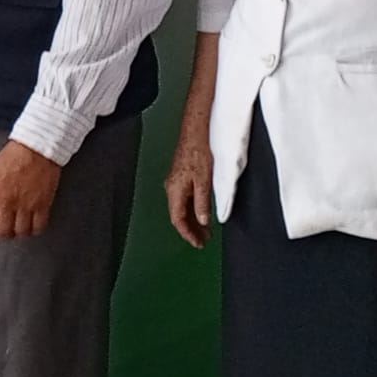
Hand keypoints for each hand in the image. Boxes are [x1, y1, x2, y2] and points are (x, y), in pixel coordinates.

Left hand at [0, 140, 61, 238]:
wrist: (36, 148)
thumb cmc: (14, 155)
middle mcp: (7, 201)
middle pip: (3, 230)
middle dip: (4, 234)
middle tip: (8, 231)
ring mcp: (25, 204)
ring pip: (21, 232)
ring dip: (20, 232)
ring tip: (22, 228)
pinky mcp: (42, 205)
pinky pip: (38, 227)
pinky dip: (35, 230)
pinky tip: (34, 226)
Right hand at [165, 133, 214, 248]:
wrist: (194, 133)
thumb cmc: (197, 152)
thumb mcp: (203, 180)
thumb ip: (202, 202)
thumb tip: (203, 220)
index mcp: (174, 190)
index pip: (177, 219)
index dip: (187, 233)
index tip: (197, 243)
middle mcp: (171, 188)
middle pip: (178, 215)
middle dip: (190, 230)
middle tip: (202, 241)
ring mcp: (175, 183)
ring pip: (181, 208)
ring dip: (192, 221)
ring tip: (205, 231)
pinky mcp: (180, 178)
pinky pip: (184, 200)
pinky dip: (192, 210)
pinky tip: (201, 213)